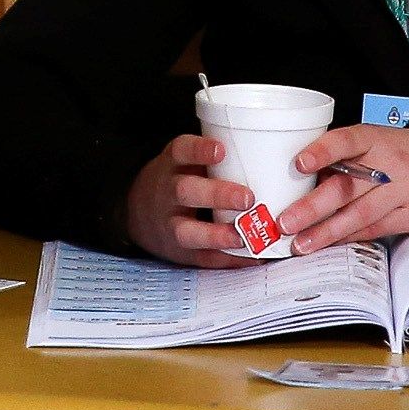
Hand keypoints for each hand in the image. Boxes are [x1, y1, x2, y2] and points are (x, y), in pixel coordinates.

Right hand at [115, 134, 263, 267]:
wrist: (140, 212)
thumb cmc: (180, 179)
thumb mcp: (185, 160)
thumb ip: (215, 158)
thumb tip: (269, 153)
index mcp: (172, 164)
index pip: (182, 151)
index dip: (200, 150)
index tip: (222, 150)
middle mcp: (168, 192)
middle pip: (186, 191)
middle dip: (217, 195)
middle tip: (247, 198)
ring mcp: (170, 224)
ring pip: (187, 231)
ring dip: (216, 235)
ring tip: (243, 237)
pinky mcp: (179, 251)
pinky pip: (201, 258)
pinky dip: (227, 259)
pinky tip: (251, 257)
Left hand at [276, 126, 408, 252]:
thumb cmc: (401, 154)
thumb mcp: (376, 142)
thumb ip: (345, 158)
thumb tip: (300, 183)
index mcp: (375, 139)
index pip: (347, 141)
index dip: (322, 151)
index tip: (299, 164)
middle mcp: (390, 163)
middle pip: (349, 185)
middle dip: (313, 207)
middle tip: (286, 221)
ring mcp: (405, 190)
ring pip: (361, 213)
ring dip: (327, 232)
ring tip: (301, 244)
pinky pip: (377, 229)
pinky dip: (350, 237)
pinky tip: (330, 244)